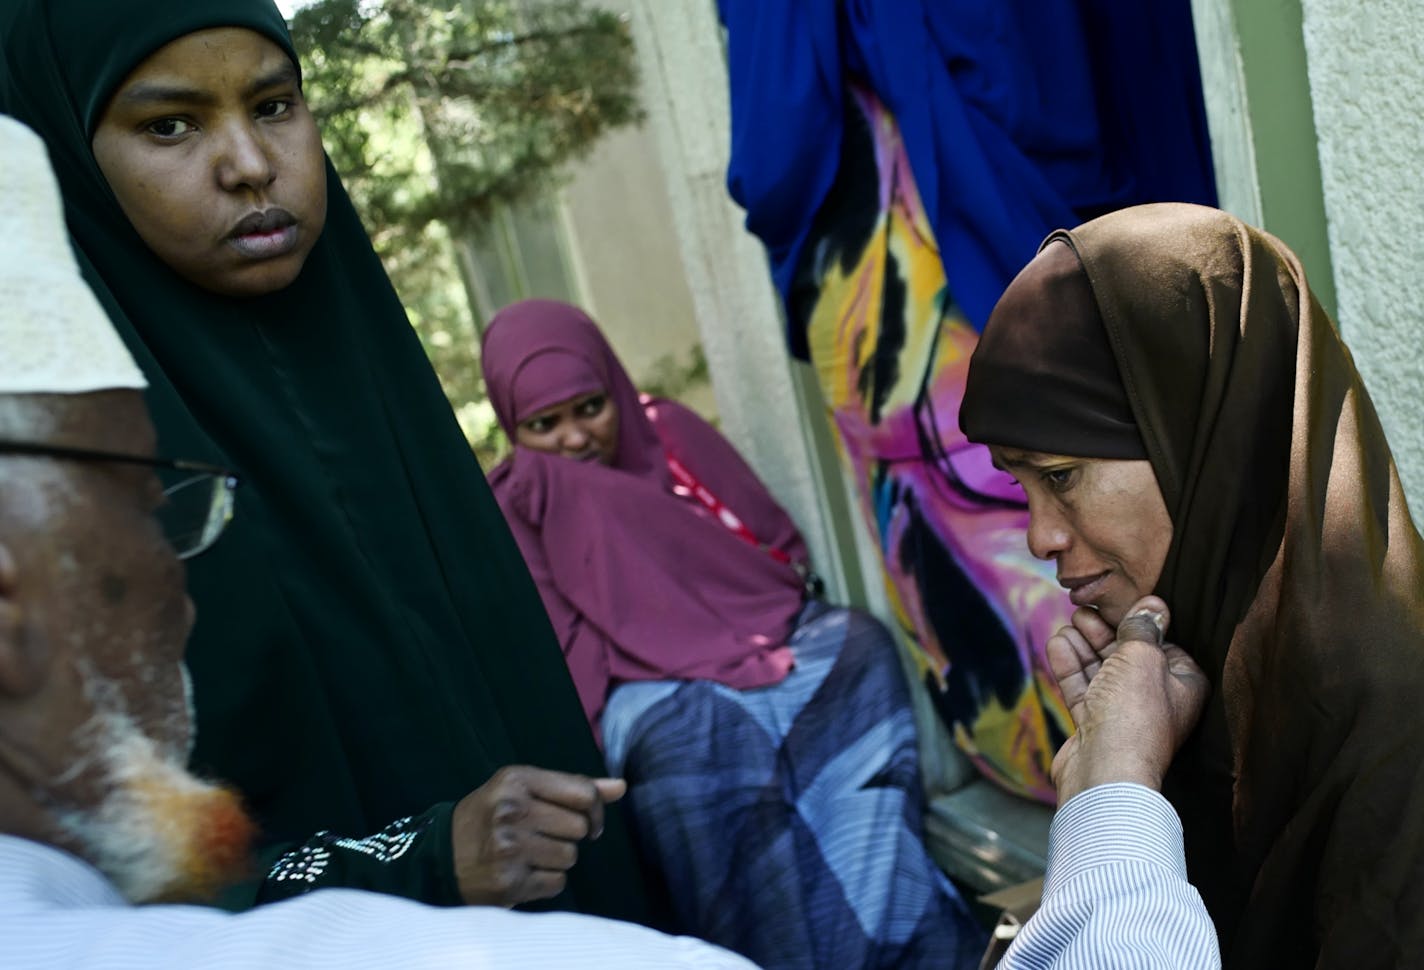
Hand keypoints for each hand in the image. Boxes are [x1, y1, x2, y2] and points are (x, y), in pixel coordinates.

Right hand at [451, 765, 625, 906]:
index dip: (595, 810)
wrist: (441, 856)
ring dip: (557, 859)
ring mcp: (509, 848)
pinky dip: (545, 881)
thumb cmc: (490, 816)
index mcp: (517, 780)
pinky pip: (557, 883)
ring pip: (570, 857)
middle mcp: (511, 811)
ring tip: (529, 854)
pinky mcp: (508, 882)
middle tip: (542, 836)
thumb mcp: (523, 789)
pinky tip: (522, 872)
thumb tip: (621, 787)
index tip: (588, 820)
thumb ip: (573, 787)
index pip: (583, 793)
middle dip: (568, 835)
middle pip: (579, 827)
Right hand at [1047, 596, 1209, 802]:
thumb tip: (1153, 605)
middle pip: (1129, 656)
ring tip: (1068, 624)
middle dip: (1104, 632)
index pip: (1163, 644)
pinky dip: (1071, 666)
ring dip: (1083, 646)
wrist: (1105, 770)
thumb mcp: (1142, 656)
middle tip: (1083, 611)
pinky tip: (1058, 644)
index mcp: (1184, 684)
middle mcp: (1158, 700)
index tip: (1116, 604)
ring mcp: (1124, 713)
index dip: (1138, 623)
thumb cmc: (1133, 714)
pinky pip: (1084, 689)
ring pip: (1102, 671)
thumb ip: (1143, 627)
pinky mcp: (1096, 724)